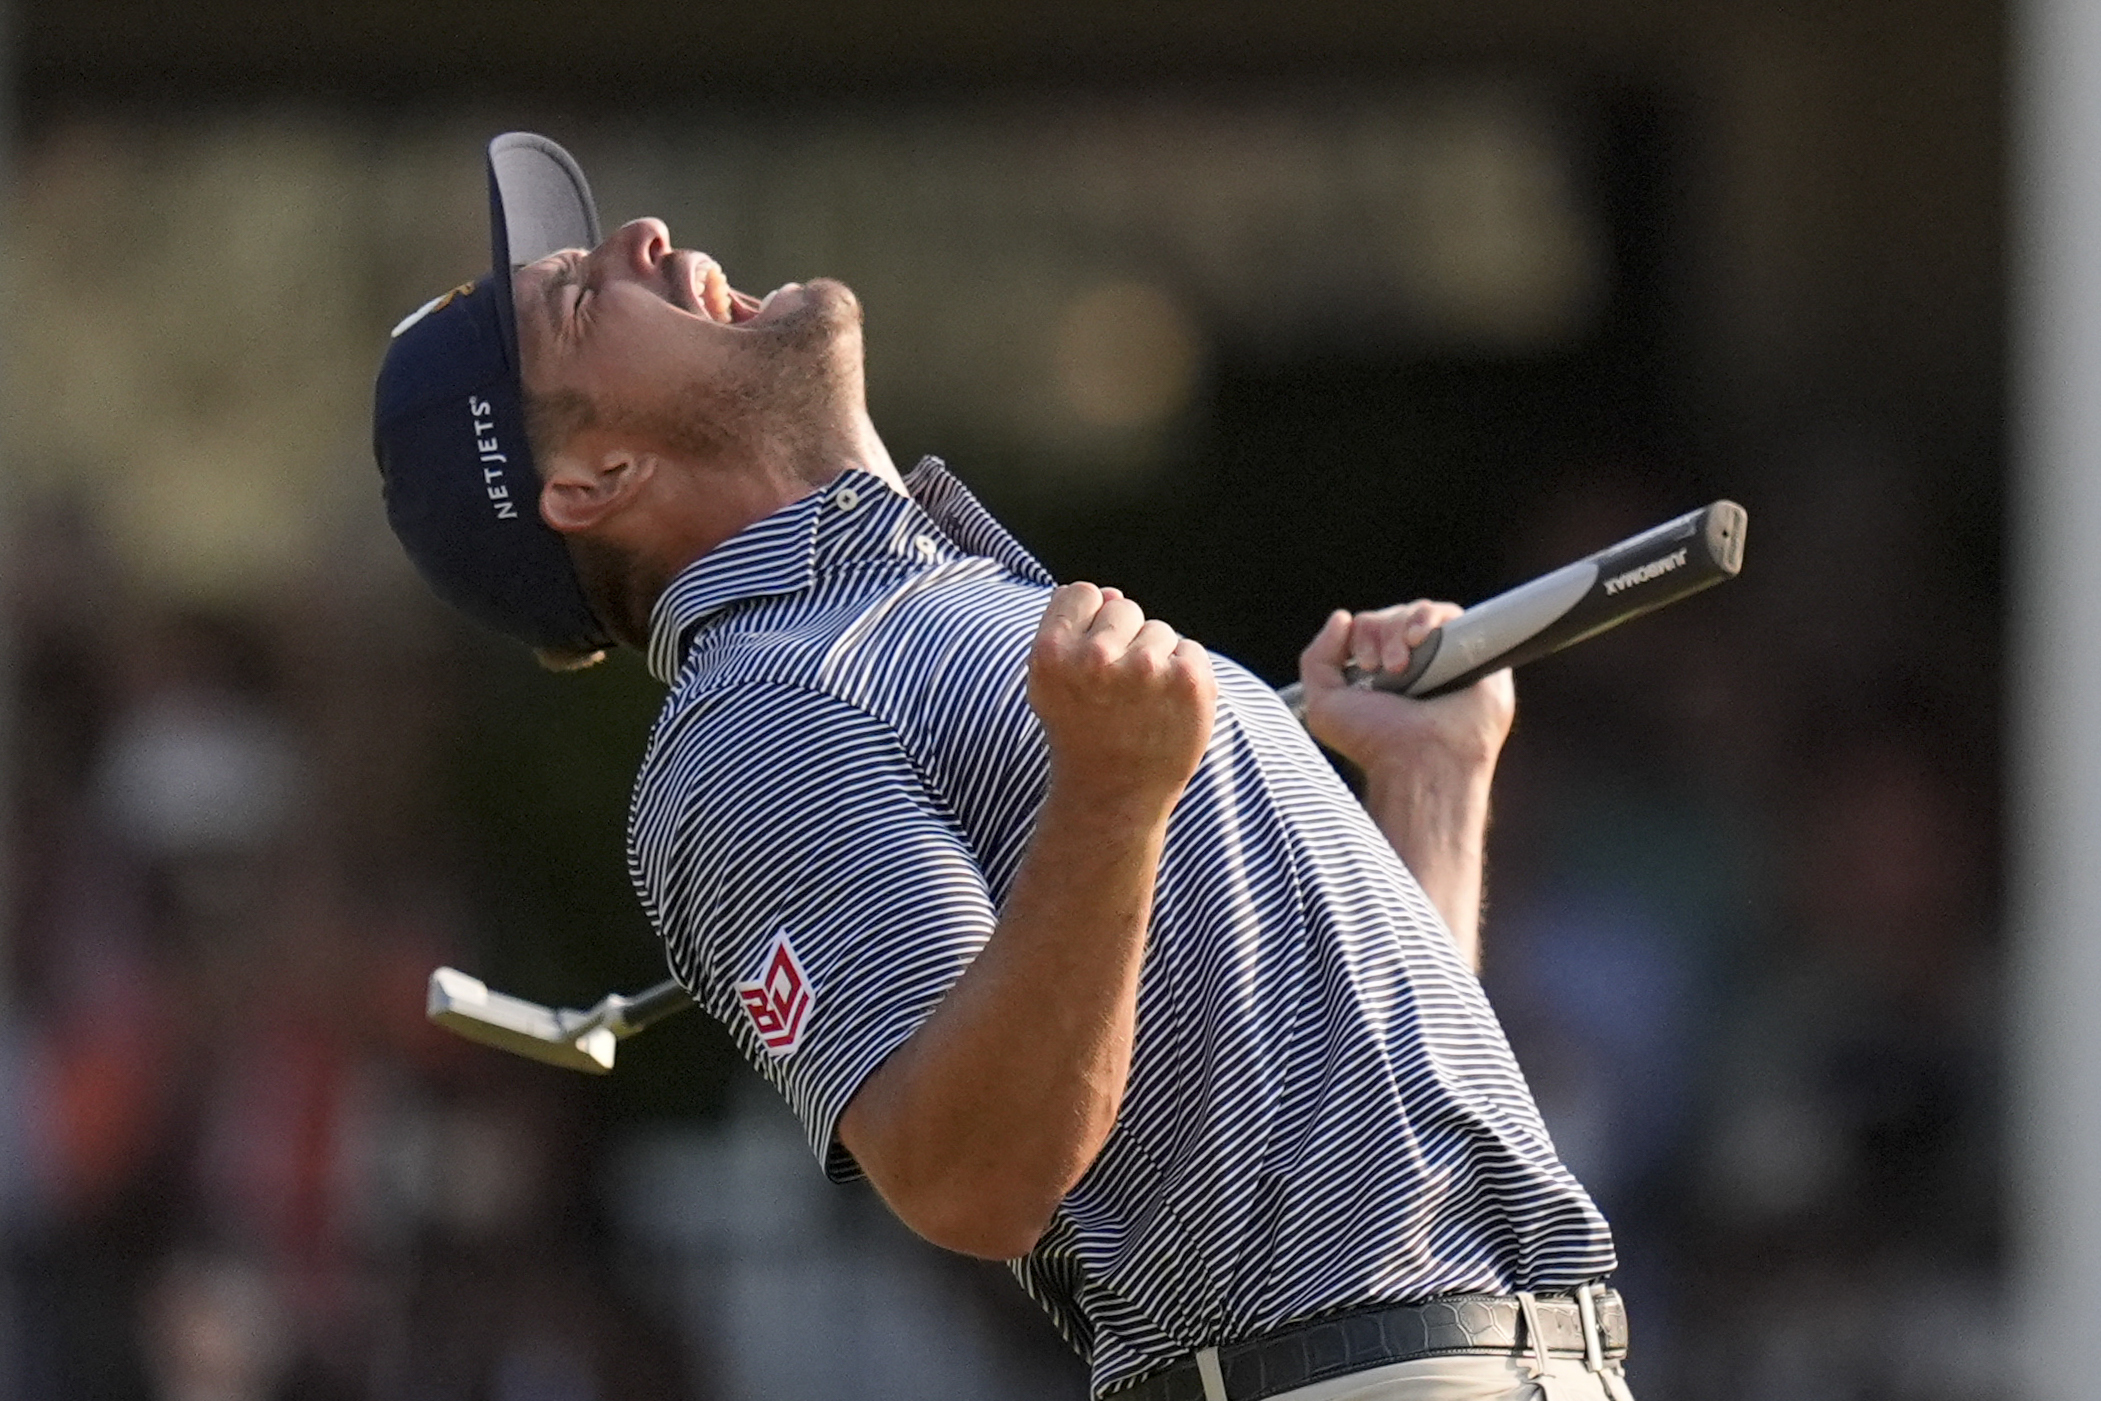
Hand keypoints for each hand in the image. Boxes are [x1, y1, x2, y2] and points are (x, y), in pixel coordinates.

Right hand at [1028, 584, 1216, 812]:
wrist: (1114, 796)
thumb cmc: (1081, 731)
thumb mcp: (1051, 682)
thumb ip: (1071, 628)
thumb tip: (1113, 592)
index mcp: (1051, 653)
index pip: (1082, 592)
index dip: (1087, 623)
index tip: (1087, 663)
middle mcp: (1095, 658)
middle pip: (1123, 606)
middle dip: (1123, 640)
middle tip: (1114, 693)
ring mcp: (1145, 669)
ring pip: (1159, 630)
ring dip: (1156, 661)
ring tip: (1140, 706)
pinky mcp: (1189, 682)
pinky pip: (1191, 651)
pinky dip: (1184, 676)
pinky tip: (1166, 710)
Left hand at [1296, 601, 1515, 781]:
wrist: (1422, 761)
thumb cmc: (1375, 742)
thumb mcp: (1324, 707)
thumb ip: (1317, 659)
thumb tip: (1341, 618)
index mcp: (1380, 673)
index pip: (1367, 627)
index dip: (1362, 637)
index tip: (1366, 666)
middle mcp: (1413, 663)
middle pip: (1391, 617)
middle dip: (1382, 634)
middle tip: (1388, 669)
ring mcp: (1444, 656)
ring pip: (1418, 612)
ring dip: (1402, 628)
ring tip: (1404, 663)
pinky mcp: (1474, 653)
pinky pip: (1453, 615)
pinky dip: (1431, 617)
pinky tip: (1421, 638)